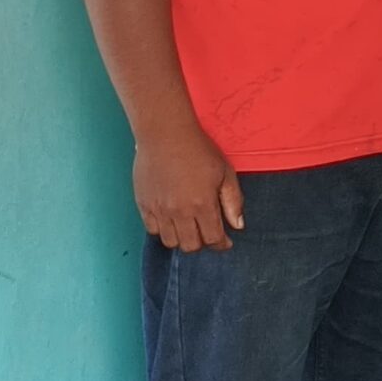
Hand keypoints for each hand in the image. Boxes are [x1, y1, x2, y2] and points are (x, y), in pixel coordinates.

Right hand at [135, 122, 243, 251]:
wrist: (166, 135)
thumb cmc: (199, 150)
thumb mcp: (225, 172)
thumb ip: (233, 201)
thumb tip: (238, 226)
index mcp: (202, 204)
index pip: (212, 239)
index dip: (221, 244)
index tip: (225, 241)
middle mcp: (179, 212)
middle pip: (190, 246)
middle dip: (202, 243)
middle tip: (207, 232)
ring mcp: (159, 210)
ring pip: (170, 242)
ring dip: (182, 238)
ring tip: (189, 226)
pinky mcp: (143, 204)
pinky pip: (152, 230)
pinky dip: (163, 230)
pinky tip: (171, 219)